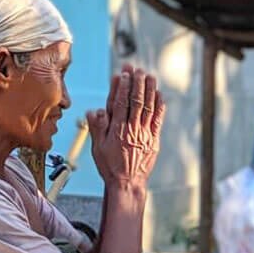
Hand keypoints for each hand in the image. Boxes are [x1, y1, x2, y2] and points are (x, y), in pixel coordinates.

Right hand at [87, 65, 164, 189]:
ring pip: (148, 107)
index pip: (119, 103)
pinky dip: (159, 106)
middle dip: (136, 83)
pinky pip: (158, 119)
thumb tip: (94, 110)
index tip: (122, 74)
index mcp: (117, 129)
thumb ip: (97, 127)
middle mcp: (132, 129)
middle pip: (136, 101)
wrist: (127, 183)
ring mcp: (145, 134)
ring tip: (149, 75)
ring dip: (149, 90)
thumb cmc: (110, 166)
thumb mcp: (97, 147)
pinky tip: (159, 95)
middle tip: (137, 68)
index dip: (121, 87)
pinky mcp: (154, 139)